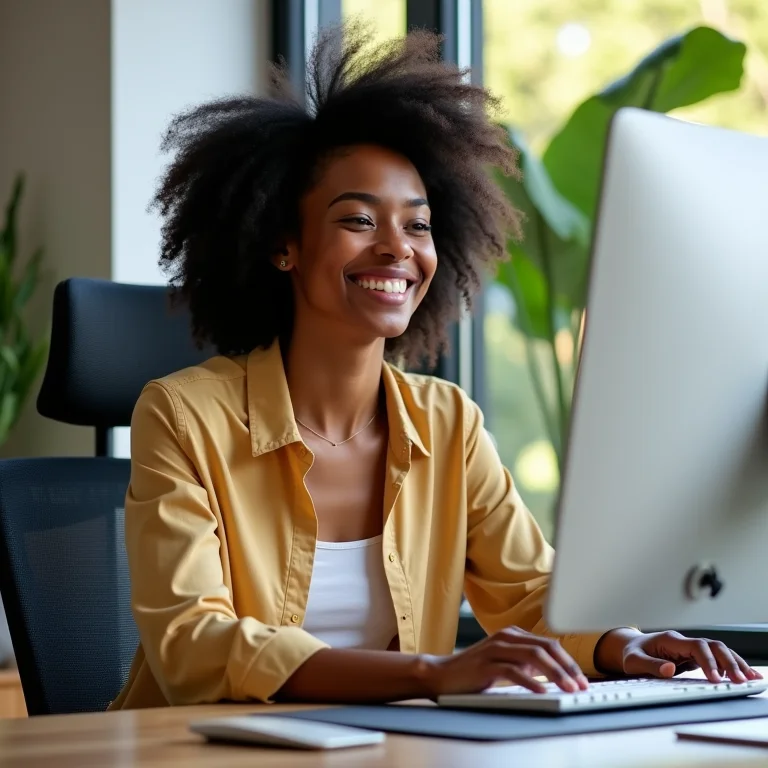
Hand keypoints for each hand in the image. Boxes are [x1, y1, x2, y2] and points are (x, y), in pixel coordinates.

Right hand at [424, 626, 589, 696]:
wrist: (443, 674)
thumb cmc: (476, 672)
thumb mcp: (506, 663)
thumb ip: (527, 663)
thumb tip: (554, 671)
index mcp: (513, 634)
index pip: (549, 644)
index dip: (568, 662)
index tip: (582, 679)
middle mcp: (506, 637)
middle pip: (545, 647)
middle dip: (567, 667)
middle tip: (581, 684)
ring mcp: (495, 648)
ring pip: (533, 656)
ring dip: (555, 673)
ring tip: (568, 688)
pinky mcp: (485, 664)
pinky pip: (512, 670)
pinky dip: (530, 680)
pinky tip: (541, 690)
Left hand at [595, 628, 763, 683]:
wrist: (630, 647)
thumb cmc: (631, 654)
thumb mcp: (633, 661)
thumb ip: (650, 665)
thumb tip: (670, 670)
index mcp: (670, 640)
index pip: (697, 647)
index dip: (708, 662)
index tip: (716, 679)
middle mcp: (683, 641)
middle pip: (713, 646)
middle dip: (729, 662)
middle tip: (741, 681)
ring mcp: (690, 647)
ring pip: (718, 650)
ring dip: (735, 663)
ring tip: (751, 679)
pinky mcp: (694, 655)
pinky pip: (716, 658)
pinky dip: (730, 665)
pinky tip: (743, 675)